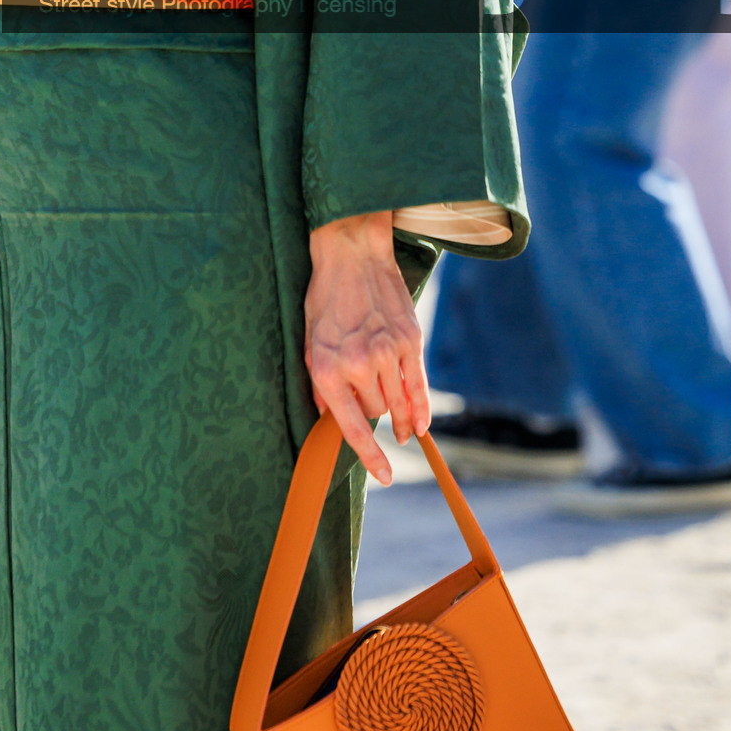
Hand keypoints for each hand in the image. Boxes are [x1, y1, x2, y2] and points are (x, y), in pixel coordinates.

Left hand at [304, 210, 428, 485]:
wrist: (351, 253)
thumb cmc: (325, 297)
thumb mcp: (308, 339)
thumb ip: (319, 381)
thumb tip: (328, 416)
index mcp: (326, 368)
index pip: (350, 426)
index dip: (369, 456)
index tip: (385, 477)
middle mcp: (357, 365)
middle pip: (375, 412)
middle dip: (373, 415)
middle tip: (371, 410)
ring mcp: (386, 353)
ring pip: (398, 403)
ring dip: (401, 420)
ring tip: (403, 431)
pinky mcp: (410, 342)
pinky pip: (419, 387)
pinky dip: (422, 408)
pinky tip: (420, 423)